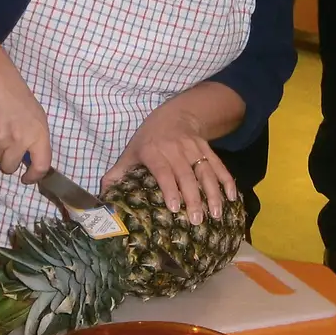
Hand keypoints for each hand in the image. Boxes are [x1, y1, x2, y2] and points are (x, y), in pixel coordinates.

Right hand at [0, 75, 50, 182]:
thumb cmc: (18, 95)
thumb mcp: (36, 116)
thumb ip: (35, 138)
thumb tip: (29, 158)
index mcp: (38, 134)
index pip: (40, 166)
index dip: (34, 176)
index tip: (27, 178)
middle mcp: (19, 140)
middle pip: (10, 167)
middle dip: (8, 161)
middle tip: (8, 148)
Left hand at [102, 104, 235, 225]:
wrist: (173, 114)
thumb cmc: (148, 140)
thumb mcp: (130, 153)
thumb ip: (116, 175)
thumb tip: (103, 198)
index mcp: (153, 151)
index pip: (163, 171)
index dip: (170, 188)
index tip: (175, 207)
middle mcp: (174, 149)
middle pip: (186, 175)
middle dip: (194, 198)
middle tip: (198, 220)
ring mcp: (193, 148)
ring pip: (205, 171)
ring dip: (213, 193)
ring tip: (217, 214)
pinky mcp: (207, 148)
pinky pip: (219, 165)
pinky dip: (227, 180)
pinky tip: (233, 198)